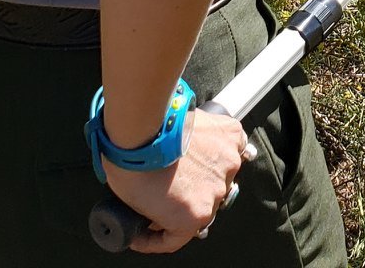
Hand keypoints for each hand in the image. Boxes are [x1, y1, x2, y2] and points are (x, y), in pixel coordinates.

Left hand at [103, 109, 249, 253]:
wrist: (138, 125)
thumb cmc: (132, 163)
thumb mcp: (136, 205)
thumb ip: (156, 216)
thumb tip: (158, 213)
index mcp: (195, 216)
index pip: (176, 238)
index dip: (155, 237)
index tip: (143, 231)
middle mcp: (217, 193)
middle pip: (202, 203)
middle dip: (183, 200)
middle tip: (166, 189)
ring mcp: (227, 162)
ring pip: (219, 174)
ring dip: (204, 171)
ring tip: (183, 160)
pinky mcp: (230, 135)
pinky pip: (232, 146)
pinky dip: (220, 147)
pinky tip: (204, 143)